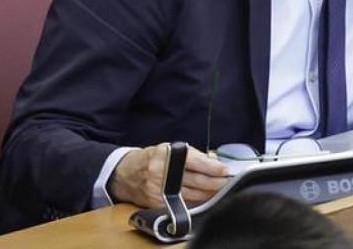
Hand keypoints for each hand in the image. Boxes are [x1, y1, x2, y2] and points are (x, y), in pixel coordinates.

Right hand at [108, 143, 229, 207]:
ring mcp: (160, 190)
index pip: (195, 162)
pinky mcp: (158, 203)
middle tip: (227, 181)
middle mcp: (163, 173)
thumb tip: (214, 160)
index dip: (213, 167)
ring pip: (193, 194)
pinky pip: (183, 203)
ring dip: (209, 193)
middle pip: (197, 181)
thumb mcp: (169, 149)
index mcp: (167, 155)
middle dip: (216, 182)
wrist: (125, 174)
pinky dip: (196, 200)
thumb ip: (192, 155)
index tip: (225, 170)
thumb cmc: (152, 159)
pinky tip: (204, 197)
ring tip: (220, 189)